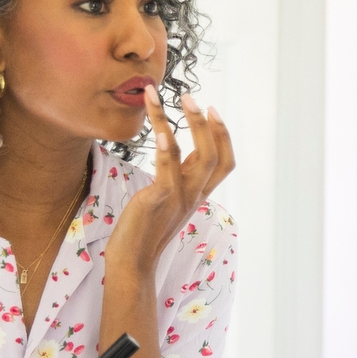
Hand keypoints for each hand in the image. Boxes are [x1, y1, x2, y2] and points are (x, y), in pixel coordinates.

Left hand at [105, 86, 234, 286]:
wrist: (131, 261)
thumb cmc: (144, 228)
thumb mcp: (167, 199)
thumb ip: (176, 178)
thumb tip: (173, 151)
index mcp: (198, 193)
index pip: (225, 161)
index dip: (222, 135)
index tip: (211, 110)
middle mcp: (194, 194)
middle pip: (215, 154)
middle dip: (205, 122)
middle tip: (190, 96)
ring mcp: (180, 198)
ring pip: (198, 156)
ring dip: (187, 124)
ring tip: (169, 98)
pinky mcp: (159, 201)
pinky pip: (168, 170)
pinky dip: (166, 149)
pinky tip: (158, 131)